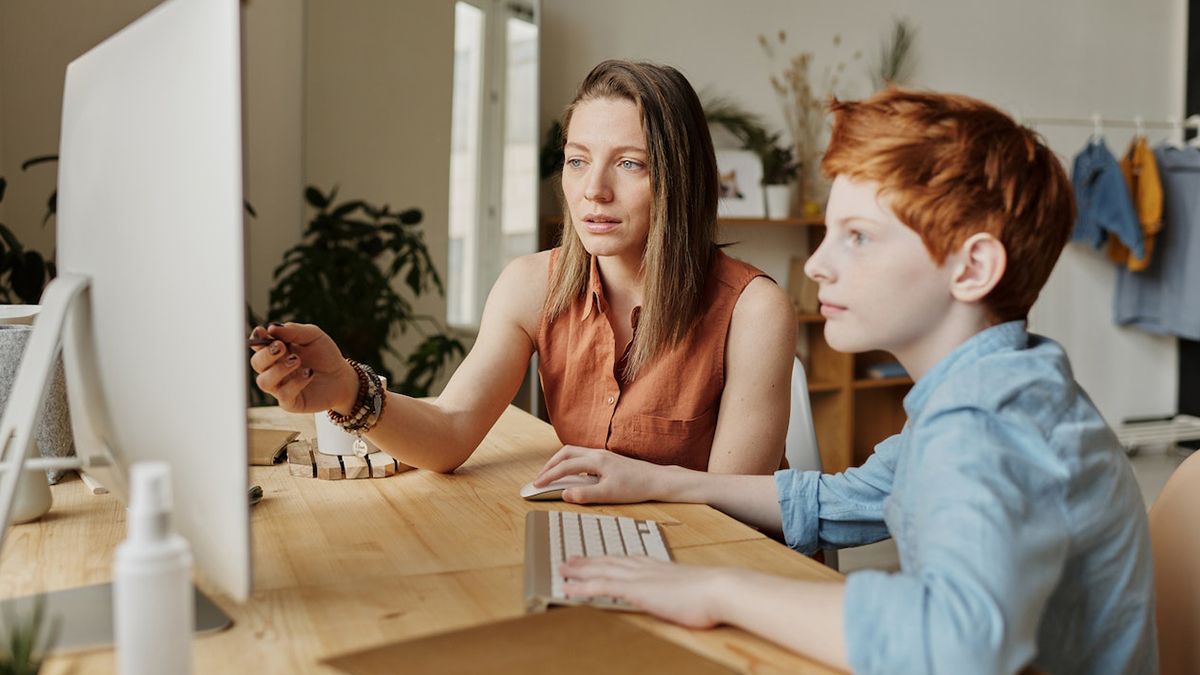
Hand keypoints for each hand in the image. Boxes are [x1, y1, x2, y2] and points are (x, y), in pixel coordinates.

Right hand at [248, 323, 357, 412]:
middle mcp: (274, 369)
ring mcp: (280, 387)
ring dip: (278, 370)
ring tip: (297, 360)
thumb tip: (271, 328)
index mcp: (276, 351)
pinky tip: (309, 373)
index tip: (262, 332)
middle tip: (282, 347)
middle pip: (256, 363)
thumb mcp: (313, 336)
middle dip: (266, 354)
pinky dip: (295, 383)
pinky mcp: (290, 402)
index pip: (258, 345)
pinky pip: (284, 395)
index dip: (256, 339)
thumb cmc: (325, 354)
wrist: (342, 377)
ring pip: (264, 382)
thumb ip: (294, 331)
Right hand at [532, 445, 665, 503]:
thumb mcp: (609, 495)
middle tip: (540, 478)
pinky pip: (582, 457)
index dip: (548, 476)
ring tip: (552, 475)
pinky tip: (573, 475)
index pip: (564, 466)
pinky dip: (571, 463)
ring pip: (574, 453)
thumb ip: (585, 494)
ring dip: (560, 462)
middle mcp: (597, 454)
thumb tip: (564, 494)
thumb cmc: (636, 487)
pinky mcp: (607, 459)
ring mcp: (603, 454)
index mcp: (596, 461)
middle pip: (565, 453)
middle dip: (550, 465)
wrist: (657, 480)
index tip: (536, 485)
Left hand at [561, 556, 730, 628]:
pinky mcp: (636, 590)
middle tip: (570, 559)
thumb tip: (682, 595)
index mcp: (658, 566)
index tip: (597, 557)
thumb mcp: (692, 588)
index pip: (626, 560)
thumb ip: (680, 589)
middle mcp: (644, 568)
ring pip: (600, 571)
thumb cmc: (712, 593)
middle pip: (609, 561)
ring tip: (562, 569)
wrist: (718, 588)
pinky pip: (601, 587)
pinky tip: (568, 589)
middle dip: (588, 561)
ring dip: (579, 570)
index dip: (608, 558)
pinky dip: (582, 587)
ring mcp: (639, 577)